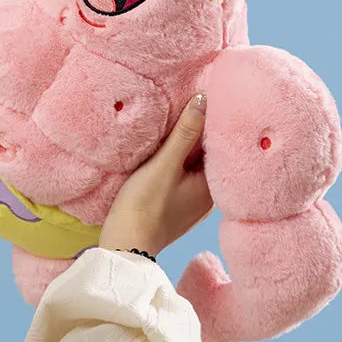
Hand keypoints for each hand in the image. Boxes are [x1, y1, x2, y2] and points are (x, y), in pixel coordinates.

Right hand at [99, 94, 212, 257]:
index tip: (202, 96)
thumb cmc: (144, 206)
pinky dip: (174, 162)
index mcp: (211, 185)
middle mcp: (206, 195)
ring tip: (173, 122)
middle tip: (187, 102)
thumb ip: (185, 132)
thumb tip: (204, 100)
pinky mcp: (173, 206)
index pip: (217, 144)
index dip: (209, 120)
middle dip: (196, 132)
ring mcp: (190, 203)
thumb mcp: (164, 164)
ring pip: (191, 165)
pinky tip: (162, 151)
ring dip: (183, 147)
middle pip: (205, 154)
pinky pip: (179, 176)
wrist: (124, 245)